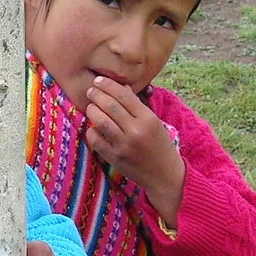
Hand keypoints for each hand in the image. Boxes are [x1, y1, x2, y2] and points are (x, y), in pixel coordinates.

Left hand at [84, 76, 185, 224]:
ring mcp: (123, 145)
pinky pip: (96, 139)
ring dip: (92, 110)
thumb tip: (121, 88)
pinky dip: (91, 130)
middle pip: (110, 106)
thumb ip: (137, 106)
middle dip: (96, 95)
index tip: (99, 81)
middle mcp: (135, 131)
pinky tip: (94, 127)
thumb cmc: (159, 145)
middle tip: (90, 91)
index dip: (108, 85)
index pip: (124, 95)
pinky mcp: (114, 158)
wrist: (164, 174)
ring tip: (91, 107)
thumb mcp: (154, 122)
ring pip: (100, 121)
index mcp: (148, 119)